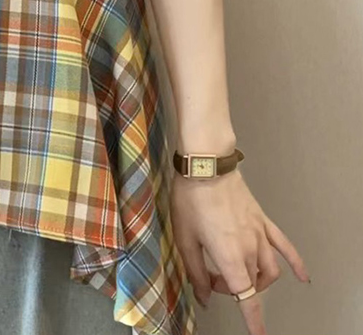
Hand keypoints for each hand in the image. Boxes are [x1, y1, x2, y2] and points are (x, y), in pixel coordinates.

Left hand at [170, 168, 309, 334]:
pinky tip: (303, 277)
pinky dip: (295, 263)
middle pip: (251, 283)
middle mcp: (250, 249)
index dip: (252, 320)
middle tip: (211, 279)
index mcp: (229, 256)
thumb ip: (195, 271)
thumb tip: (203, 296)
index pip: (246, 297)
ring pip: (269, 270)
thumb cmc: (190, 199)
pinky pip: (284, 246)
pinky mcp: (262, 221)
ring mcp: (260, 234)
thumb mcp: (184, 237)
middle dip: (232, 289)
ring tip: (236, 275)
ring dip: (257, 281)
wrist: (206, 166)